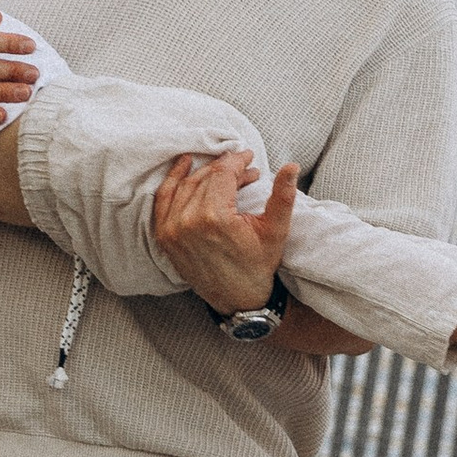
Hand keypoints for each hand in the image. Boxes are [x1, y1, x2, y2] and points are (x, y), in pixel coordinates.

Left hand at [147, 152, 299, 315]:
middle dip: (227, 168)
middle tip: (244, 168)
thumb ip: (283, 196)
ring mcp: (172, 229)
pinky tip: (184, 166)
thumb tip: (292, 166)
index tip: (249, 157)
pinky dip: (172, 180)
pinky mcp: (164, 236)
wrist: (238, 299)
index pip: (223, 174)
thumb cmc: (258, 265)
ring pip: (187, 185)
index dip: (238, 161)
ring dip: (206, 173)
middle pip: (206, 177)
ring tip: (224, 171)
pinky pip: (164, 199)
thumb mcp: (275, 231)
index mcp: (216, 218)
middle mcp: (188, 221)